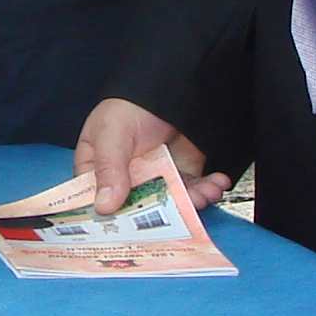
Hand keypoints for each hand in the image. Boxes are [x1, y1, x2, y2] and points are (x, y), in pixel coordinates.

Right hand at [76, 99, 231, 214]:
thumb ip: (109, 168)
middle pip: (142, 212)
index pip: (102, 205)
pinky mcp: (182, 174)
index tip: (134, 230)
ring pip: (172, 204)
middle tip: (181, 214)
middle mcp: (129, 182)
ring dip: (192, 202)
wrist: (168, 84)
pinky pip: (194, 191)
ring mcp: (157, 180)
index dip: (116, 221)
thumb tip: (104, 206)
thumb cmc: (128, 105)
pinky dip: (208, 190)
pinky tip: (216, 183)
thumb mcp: (111, 133)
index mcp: (99, 174)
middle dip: (164, 216)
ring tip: (206, 193)